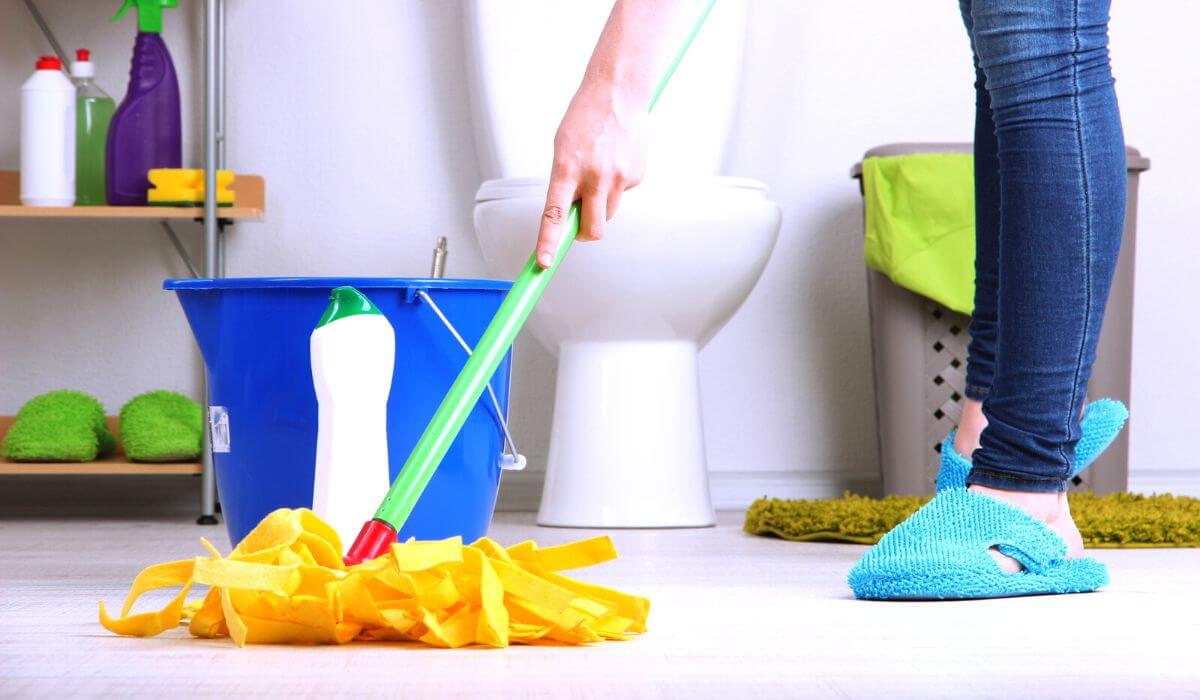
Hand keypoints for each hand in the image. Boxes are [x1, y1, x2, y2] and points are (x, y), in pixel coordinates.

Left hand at [535, 82, 648, 268]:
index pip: (554, 214)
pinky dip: (617, 185)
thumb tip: (569, 216)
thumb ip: (565, 183)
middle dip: (586, 234)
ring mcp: (618, 178)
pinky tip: (616, 160)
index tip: (544, 263)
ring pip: (608, 213)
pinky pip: (623, 194)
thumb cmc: (586, 118)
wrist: (618, 92)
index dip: (548, 242)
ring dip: (601, 205)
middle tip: (580, 225)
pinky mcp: (636, 176)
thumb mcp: (564, 148)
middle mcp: (594, 177)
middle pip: (592, 229)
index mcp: (567, 168)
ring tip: (600, 172)